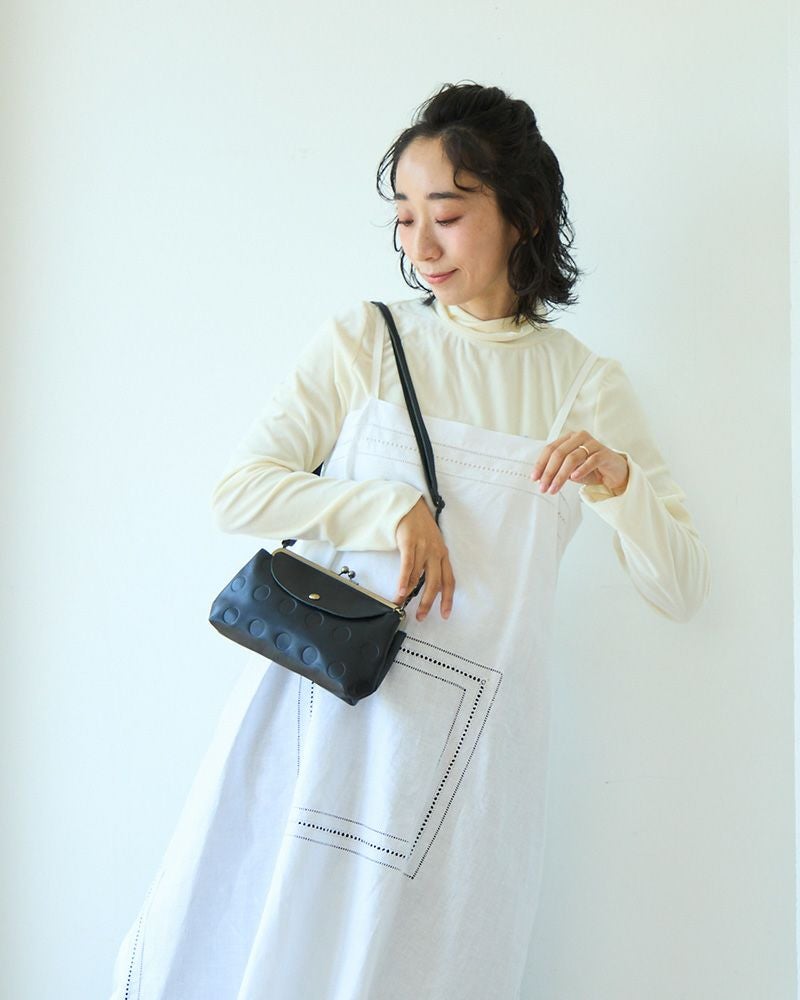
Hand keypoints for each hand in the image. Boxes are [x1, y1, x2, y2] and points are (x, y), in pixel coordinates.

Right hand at [394, 497, 454, 620]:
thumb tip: (427, 585)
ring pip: (418, 576)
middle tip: (421, 616)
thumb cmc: (420, 527)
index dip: (448, 599)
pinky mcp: (410, 543)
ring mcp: (423, 548)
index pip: (449, 581)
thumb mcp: (431, 545)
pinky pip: (407, 566)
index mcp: (443, 555)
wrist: (410, 505)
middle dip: (428, 602)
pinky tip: (400, 591)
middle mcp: (436, 553)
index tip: (445, 615)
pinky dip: (403, 580)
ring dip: (409, 593)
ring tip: (401, 605)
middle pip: (435, 583)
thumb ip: (431, 564)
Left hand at [530, 431, 629, 495]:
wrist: (614, 472)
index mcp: (568, 438)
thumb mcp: (569, 470)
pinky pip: (591, 460)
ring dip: (561, 475)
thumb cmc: (590, 469)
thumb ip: (556, 470)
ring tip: (554, 488)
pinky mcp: (604, 453)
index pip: (550, 449)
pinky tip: (574, 478)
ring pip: (572, 458)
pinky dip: (581, 469)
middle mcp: (579, 437)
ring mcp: (592, 443)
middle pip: (559, 453)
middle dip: (549, 472)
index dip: (541, 464)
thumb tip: (539, 478)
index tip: (534, 478)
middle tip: (543, 487)